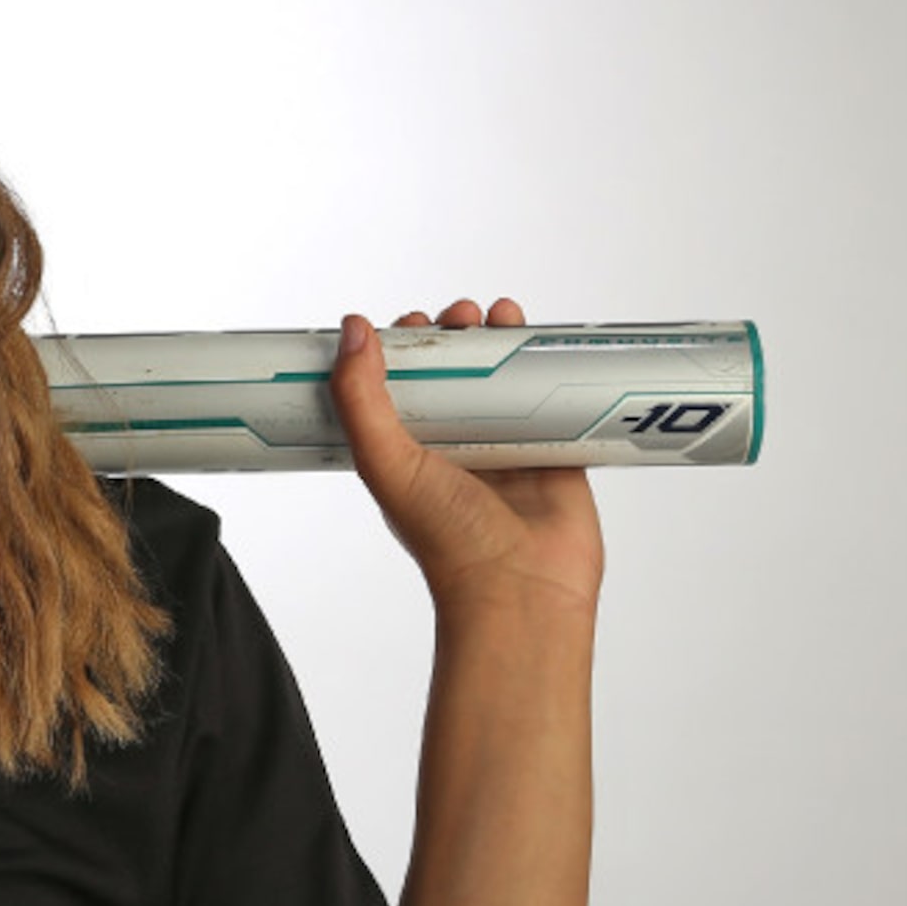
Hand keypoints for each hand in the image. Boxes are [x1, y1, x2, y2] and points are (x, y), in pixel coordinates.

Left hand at [331, 298, 603, 614]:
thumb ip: (361, 398)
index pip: (398, 387)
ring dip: (502, 342)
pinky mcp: (554, 454)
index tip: (408, 325)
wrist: (520, 589)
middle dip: (457, 337)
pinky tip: (544, 341)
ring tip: (500, 317)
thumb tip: (351, 329)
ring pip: (504, 380)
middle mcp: (454, 448)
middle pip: (455, 375)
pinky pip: (555, 400)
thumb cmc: (448, 541)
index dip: (402, 351)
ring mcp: (506, 449)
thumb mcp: (385, 462)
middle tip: (460, 319)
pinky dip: (551, 368)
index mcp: (406, 454)